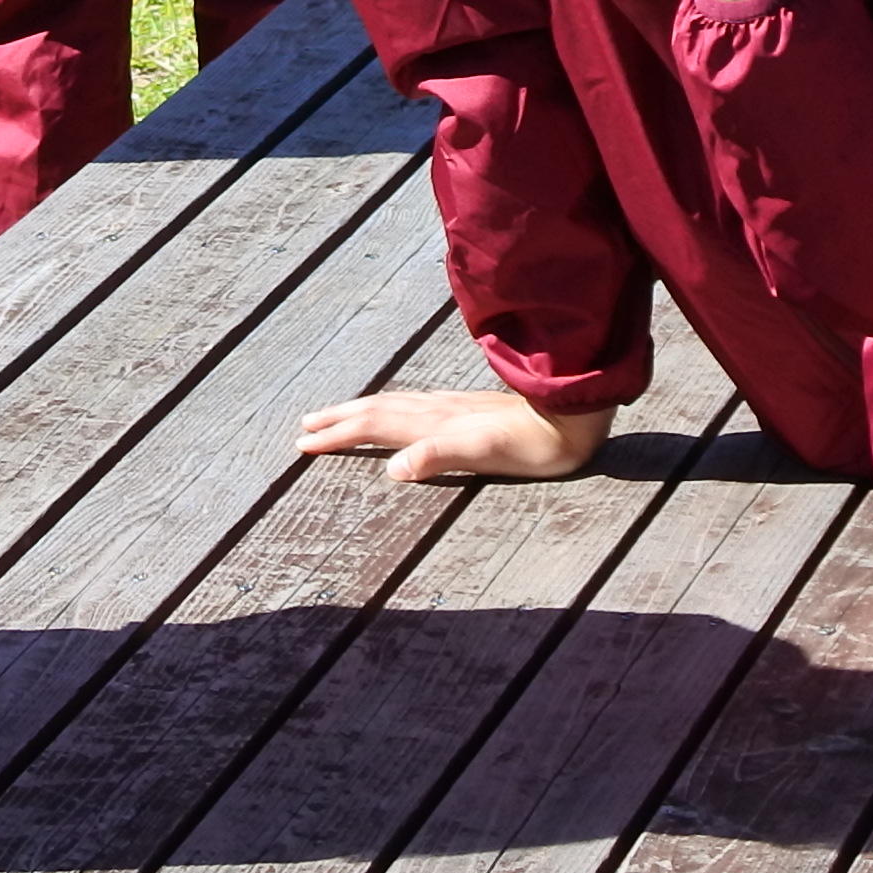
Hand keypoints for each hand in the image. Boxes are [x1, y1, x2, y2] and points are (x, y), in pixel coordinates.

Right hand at [295, 386, 610, 485]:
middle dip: (338, 418)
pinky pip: (409, 405)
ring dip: (358, 410)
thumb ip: (437, 456)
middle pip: (375, 410)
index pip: (373, 426)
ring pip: (391, 404)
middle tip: (304, 426)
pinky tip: (395, 410)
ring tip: (336, 414)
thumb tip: (390, 469)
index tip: (303, 444)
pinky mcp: (465, 409)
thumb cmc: (531, 445)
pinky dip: (386, 408)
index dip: (338, 434)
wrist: (569, 416)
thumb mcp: (485, 454)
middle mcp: (435, 410)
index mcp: (432, 423)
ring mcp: (450, 407)